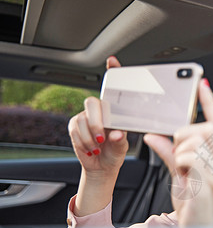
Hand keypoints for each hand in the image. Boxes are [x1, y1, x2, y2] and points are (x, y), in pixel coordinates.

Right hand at [68, 56, 128, 176]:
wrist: (102, 166)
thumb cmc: (116, 153)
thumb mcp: (122, 147)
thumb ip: (119, 140)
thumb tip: (115, 134)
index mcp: (115, 111)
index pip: (113, 89)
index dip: (113, 72)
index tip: (113, 61)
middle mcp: (100, 110)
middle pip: (92, 103)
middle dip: (96, 122)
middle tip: (102, 138)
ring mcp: (86, 116)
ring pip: (82, 120)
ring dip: (90, 137)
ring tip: (99, 148)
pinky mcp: (75, 125)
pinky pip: (75, 130)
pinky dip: (83, 142)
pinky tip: (91, 149)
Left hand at [144, 79, 212, 225]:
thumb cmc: (192, 206)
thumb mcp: (179, 175)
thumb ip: (168, 153)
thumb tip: (154, 135)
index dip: (208, 104)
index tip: (202, 85)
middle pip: (206, 128)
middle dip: (185, 134)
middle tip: (178, 152)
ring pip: (196, 140)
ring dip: (180, 150)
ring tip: (181, 168)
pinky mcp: (212, 182)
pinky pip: (190, 156)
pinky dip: (179, 161)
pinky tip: (183, 174)